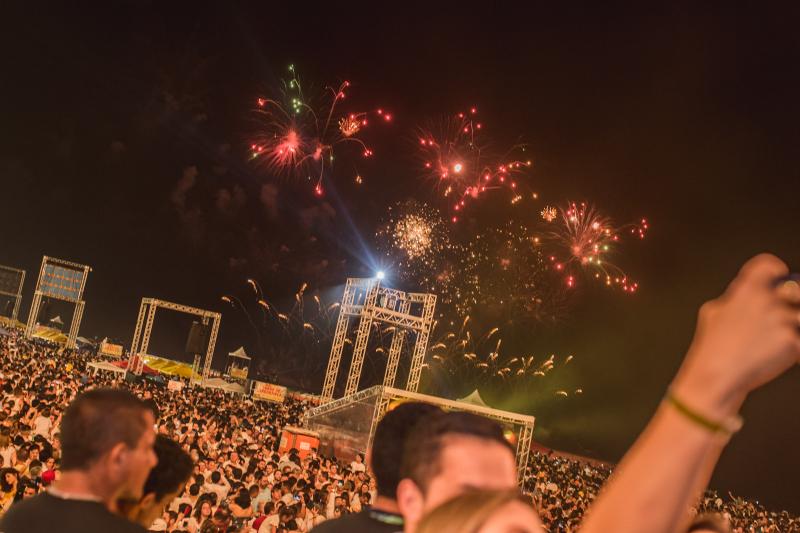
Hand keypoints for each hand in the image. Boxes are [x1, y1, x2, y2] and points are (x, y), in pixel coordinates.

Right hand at [672, 254, 799, 417]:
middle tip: (782, 314)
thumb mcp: (713, 312)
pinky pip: (799, 339)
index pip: (769, 264)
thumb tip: (744, 294)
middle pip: (797, 289)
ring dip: (792, 327)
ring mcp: (781, 321)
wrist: (717, 374)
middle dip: (794, 299)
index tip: (777, 281)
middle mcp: (766, 301)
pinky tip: (775, 355)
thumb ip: (735, 298)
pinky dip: (792, 349)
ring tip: (772, 339)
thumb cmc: (713, 345)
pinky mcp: (791, 342)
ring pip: (799, 317)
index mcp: (746, 289)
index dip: (776, 271)